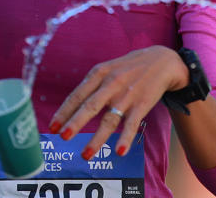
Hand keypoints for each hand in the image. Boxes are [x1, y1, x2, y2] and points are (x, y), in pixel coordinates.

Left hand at [48, 46, 188, 159]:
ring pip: (109, 119)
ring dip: (96, 139)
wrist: (162, 61)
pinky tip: (119, 152)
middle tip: (62, 136)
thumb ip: (92, 85)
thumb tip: (71, 106)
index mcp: (100, 73)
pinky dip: (125, 138)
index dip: (64, 111)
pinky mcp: (142, 104)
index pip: (78, 95)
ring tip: (85, 155)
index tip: (52, 126)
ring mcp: (127, 95)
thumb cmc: (129, 67)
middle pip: (90, 106)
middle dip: (75, 122)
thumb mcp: (108, 68)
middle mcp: (111, 83)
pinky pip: (131, 124)